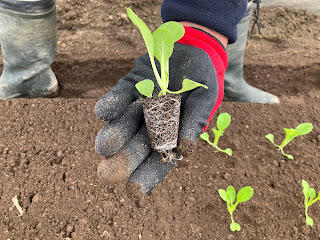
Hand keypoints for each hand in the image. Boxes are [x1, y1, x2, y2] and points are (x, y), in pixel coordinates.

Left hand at [95, 27, 226, 193]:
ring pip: (123, 122)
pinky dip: (111, 103)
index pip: (158, 159)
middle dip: (123, 159)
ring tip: (104, 146)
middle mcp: (151, 122)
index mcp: (170, 133)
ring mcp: (139, 104)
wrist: (194, 48)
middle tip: (107, 175)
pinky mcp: (130, 85)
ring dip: (114, 134)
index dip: (147, 174)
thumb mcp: (205, 100)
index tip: (134, 190)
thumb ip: (194, 122)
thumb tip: (185, 151)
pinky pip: (120, 94)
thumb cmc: (203, 79)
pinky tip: (102, 113)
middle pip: (135, 144)